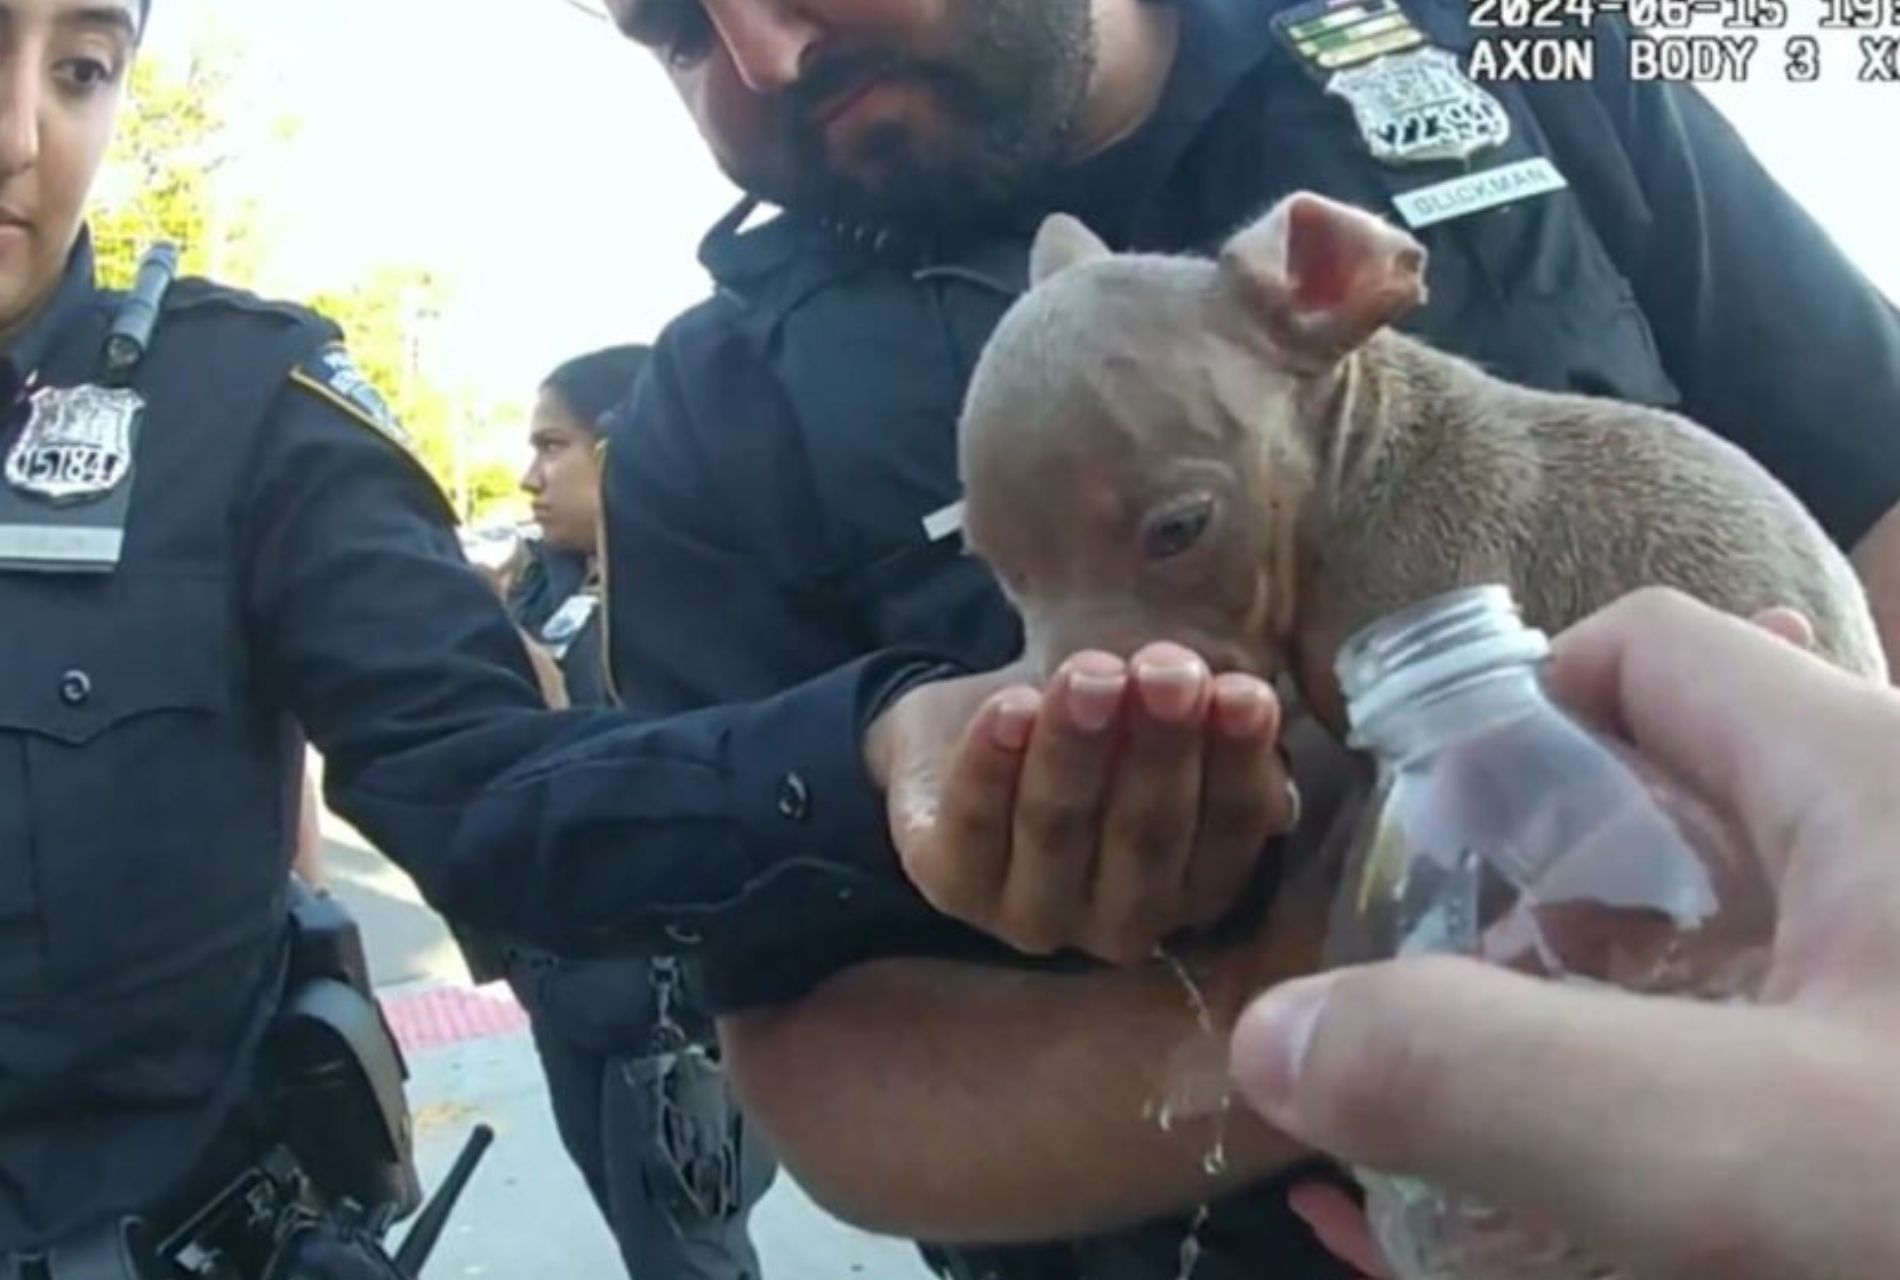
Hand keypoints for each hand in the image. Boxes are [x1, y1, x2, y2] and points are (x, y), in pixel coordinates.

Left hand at [865, 643, 1296, 963]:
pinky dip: (990, 764)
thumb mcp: (1165, 712)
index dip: (1238, 764)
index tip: (1245, 692)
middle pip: (1145, 836)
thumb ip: (1220, 724)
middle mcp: (1120, 920)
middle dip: (1160, 748)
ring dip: (1076, 749)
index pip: (1228, 833)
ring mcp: (1032, 915)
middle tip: (1166, 669)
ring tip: (1091, 674)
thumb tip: (1267, 732)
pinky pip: (973, 826)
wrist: (988, 715)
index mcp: (1193, 885)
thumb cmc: (1103, 720)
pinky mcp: (953, 888)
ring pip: (1059, 829)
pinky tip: (1010, 708)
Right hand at [1229, 588, 1899, 1279]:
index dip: (1505, 720)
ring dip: (1586, 1029)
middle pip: (1671, 811)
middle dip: (1530, 903)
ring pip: (1723, 959)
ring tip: (1490, 1123)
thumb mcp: (1750, 1147)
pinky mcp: (1896, 1101)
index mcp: (1867, 777)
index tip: (1421, 853)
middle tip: (1444, 1015)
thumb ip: (1493, 1078)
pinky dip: (1656, 1120)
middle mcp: (1898, 849)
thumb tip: (1270, 1037)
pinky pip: (1772, 1068)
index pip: (1643, 651)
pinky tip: (1565, 1215)